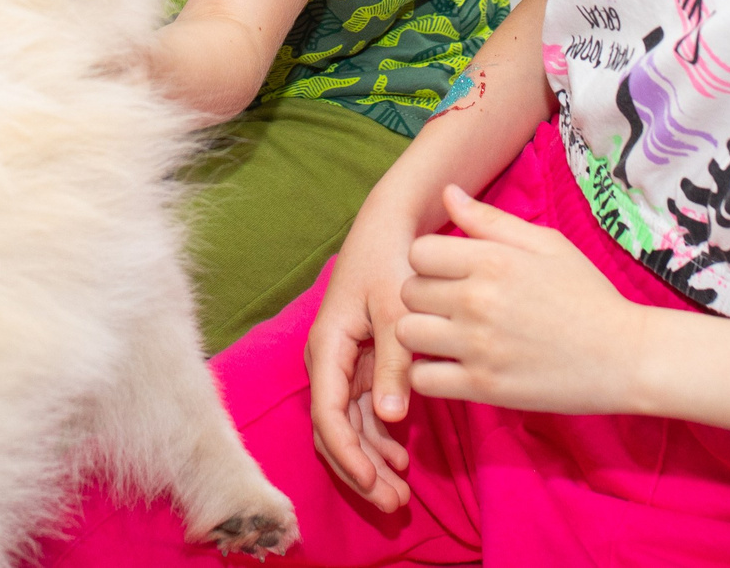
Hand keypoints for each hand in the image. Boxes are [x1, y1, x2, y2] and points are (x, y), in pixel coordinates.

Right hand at [305, 231, 419, 511]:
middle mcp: (328, 360)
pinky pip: (362, 411)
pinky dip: (378, 437)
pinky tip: (402, 457)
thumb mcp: (397, 310)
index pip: (328, 414)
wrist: (391, 225)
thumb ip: (395, 364)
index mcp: (328, 345)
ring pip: (348, 426)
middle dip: (358, 470)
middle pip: (333, 429)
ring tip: (400, 492)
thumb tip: (390, 419)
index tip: (374, 482)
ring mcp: (343, 364)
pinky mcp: (360, 363)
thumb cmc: (391, 260)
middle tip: (393, 503)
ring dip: (370, 460)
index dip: (348, 454)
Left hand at [395, 184, 649, 415]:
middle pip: (409, 292)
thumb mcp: (547, 244)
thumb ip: (491, 220)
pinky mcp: (483, 387)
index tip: (450, 273)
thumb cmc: (587, 294)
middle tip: (451, 306)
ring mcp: (478, 346)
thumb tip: (447, 193)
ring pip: (406, 334)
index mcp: (493, 260)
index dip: (430, 261)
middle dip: (425, 297)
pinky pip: (423, 378)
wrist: (626, 356)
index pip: (419, 251)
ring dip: (421, 334)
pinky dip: (430, 373)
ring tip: (447, 335)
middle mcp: (478, 300)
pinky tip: (452, 365)